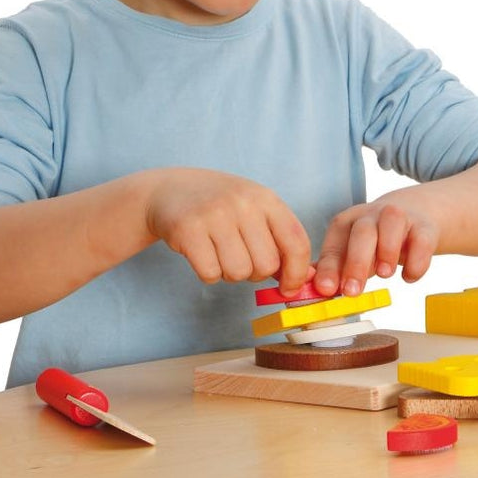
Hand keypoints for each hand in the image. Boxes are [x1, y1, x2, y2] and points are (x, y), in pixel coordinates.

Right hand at [143, 168, 311, 295]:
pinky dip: (208, 273)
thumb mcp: (255, 211)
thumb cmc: (221, 206)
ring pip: (238, 273)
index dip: (297, 272)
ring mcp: (215, 214)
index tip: (289, 287)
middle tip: (242, 258)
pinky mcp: (188, 229)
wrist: (171, 190)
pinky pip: (210, 274)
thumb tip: (306, 278)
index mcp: (266, 198)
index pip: (296, 242)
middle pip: (267, 265)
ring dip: (231, 274)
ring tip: (221, 253)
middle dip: (256, 273)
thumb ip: (281, 241)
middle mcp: (243, 203)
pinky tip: (203, 254)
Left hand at [314, 197, 438, 297]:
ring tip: (384, 275)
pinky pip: (422, 239)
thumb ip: (336, 270)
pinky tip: (408, 277)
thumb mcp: (353, 251)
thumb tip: (314, 292)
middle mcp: (371, 216)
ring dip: (387, 251)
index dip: (329, 267)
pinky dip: (417, 261)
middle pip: (362, 232)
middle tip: (352, 291)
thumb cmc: (377, 239)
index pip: (334, 244)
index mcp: (347, 224)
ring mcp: (400, 218)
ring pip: (392, 224)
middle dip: (356, 262)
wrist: (415, 214)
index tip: (325, 290)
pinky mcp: (424, 226)